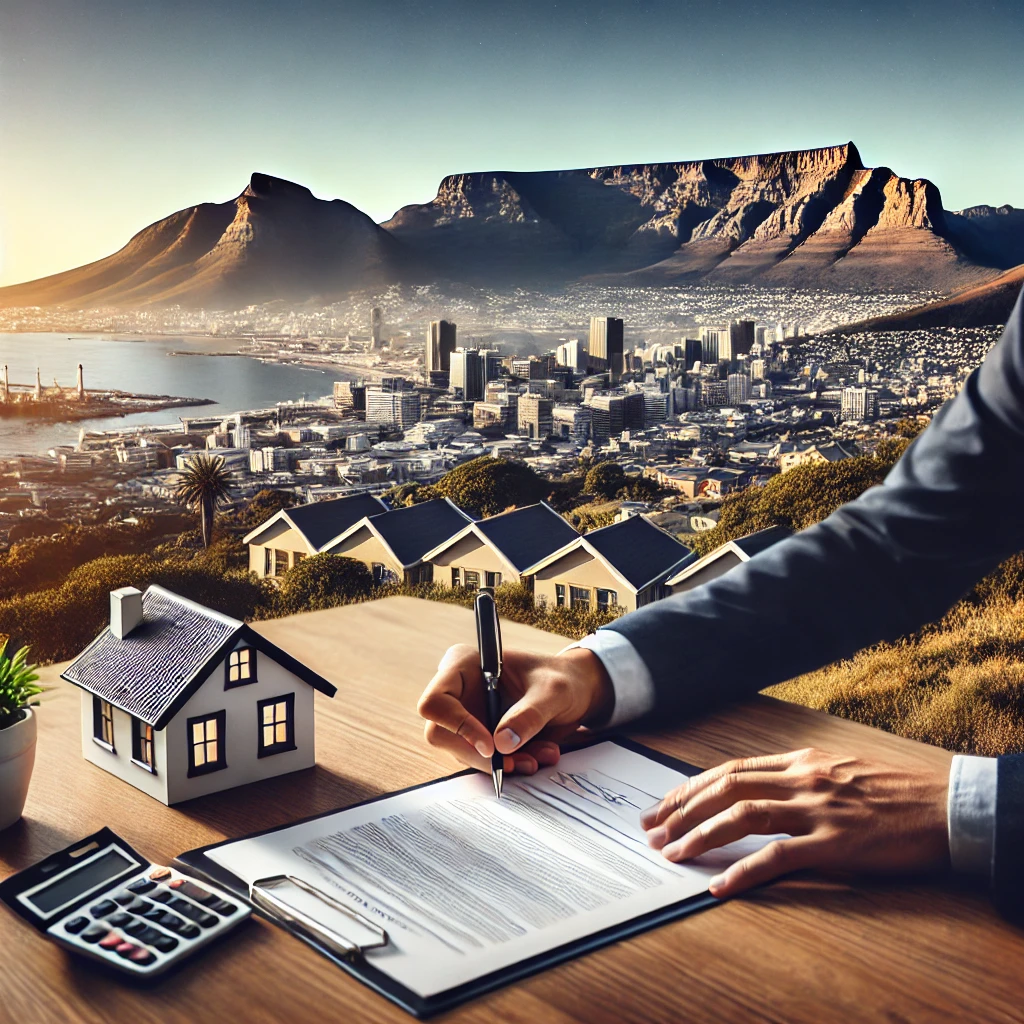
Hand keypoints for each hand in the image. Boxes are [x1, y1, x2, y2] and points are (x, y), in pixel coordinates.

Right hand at [417, 644, 612, 774]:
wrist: (576, 692)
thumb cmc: (562, 679)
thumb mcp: (554, 692)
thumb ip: (529, 714)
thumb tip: (501, 744)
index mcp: (464, 666)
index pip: (435, 702)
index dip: (456, 726)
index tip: (489, 745)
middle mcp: (459, 691)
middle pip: (442, 735)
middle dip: (480, 756)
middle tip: (516, 762)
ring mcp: (467, 716)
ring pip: (464, 753)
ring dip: (502, 762)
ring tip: (541, 754)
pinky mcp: (480, 736)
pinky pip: (483, 760)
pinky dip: (510, 764)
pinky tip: (537, 755)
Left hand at [640, 748, 949, 897]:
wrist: (947, 807)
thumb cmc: (897, 792)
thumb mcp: (842, 769)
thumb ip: (802, 775)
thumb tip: (763, 787)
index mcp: (802, 760)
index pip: (732, 769)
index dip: (692, 787)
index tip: (664, 804)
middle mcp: (802, 778)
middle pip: (726, 787)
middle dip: (681, 808)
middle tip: (651, 829)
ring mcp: (818, 809)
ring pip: (742, 815)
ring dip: (700, 835)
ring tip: (672, 853)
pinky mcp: (836, 844)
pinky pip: (778, 857)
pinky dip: (744, 871)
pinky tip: (720, 885)